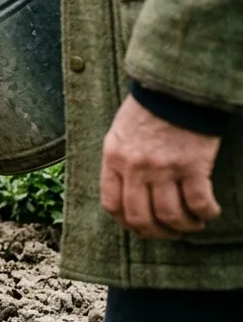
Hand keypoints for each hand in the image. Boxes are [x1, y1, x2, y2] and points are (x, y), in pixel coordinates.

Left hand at [100, 95, 222, 238]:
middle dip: (157, 233)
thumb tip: (124, 192)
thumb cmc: (147, 110)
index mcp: (113, 159)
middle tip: (171, 232)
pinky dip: (206, 213)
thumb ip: (119, 163)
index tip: (142, 227)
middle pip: (140, 217)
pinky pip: (198, 202)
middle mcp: (135, 167)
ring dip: (183, 226)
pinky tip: (210, 211)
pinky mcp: (193, 164)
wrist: (176, 89)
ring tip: (193, 223)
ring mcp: (164, 167)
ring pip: (170, 215)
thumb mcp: (119, 134)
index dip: (127, 223)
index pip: (112, 204)